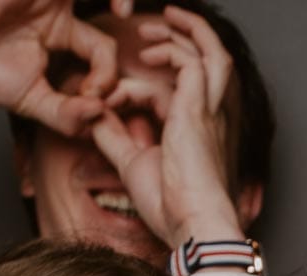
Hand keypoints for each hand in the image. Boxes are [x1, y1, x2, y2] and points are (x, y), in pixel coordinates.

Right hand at [0, 0, 133, 133]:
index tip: (95, 99)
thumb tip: (100, 119)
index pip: (104, 48)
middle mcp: (54, 8)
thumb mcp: (32, 101)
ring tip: (122, 8)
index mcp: (61, 34)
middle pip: (105, 1)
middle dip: (126, 11)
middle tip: (130, 28)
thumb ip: (68, 114)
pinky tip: (106, 1)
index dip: (109, 75)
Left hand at [89, 6, 244, 246]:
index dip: (137, 89)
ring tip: (160, 22)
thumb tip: (92, 117)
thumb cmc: (172, 206)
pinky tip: (146, 54)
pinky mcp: (199, 108)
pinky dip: (169, 50)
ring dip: (187, 32)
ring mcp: (210, 110)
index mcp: (199, 131)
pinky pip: (191, 61)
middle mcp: (212, 116)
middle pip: (213, 61)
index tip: (108, 101)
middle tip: (159, 24)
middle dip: (188, 36)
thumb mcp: (133, 164)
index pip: (176, 92)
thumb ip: (114, 138)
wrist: (192, 223)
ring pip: (212, 53)